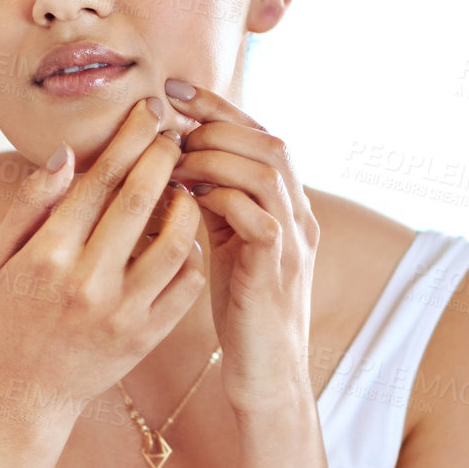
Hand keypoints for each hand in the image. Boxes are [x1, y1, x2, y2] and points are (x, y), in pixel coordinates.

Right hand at [0, 95, 205, 410]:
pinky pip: (185, 285)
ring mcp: (121, 312)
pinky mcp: (146, 336)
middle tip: (177, 133)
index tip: (149, 112)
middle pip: (139, 201)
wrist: (26, 392)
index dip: (129, 140)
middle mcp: (86, 282)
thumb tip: (68, 154)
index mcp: (47, 255)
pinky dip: (192, 253)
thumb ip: (32, 204)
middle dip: (164, 157)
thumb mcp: (0, 257)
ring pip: (173, 243)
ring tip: (188, 182)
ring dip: (187, 204)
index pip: (99, 181)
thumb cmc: (11, 314)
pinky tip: (186, 233)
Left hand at [162, 80, 318, 414]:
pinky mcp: (278, 269)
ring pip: (267, 171)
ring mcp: (295, 242)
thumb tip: (177, 161)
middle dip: (215, 124)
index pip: (261, 137)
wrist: (269, 376)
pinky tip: (186, 200)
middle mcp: (300, 216)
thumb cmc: (241, 313)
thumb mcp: (228, 246)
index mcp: (288, 206)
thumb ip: (216, 203)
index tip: (174, 91)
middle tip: (168, 123)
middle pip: (270, 142)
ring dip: (214, 157)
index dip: (220, 109)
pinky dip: (220, 198)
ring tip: (173, 161)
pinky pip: (258, 216)